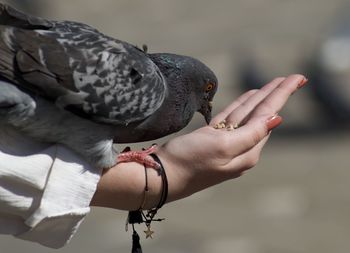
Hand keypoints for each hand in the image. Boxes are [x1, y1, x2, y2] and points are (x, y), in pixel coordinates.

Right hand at [157, 74, 306, 201]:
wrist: (162, 176)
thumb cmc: (190, 162)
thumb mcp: (223, 147)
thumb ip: (252, 133)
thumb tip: (277, 119)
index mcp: (248, 151)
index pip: (269, 116)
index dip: (282, 95)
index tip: (298, 78)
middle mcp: (241, 148)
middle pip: (261, 114)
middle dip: (276, 94)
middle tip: (293, 78)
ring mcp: (226, 144)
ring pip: (247, 115)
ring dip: (260, 99)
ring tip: (273, 85)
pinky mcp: (211, 140)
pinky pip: (231, 119)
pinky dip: (241, 106)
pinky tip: (249, 98)